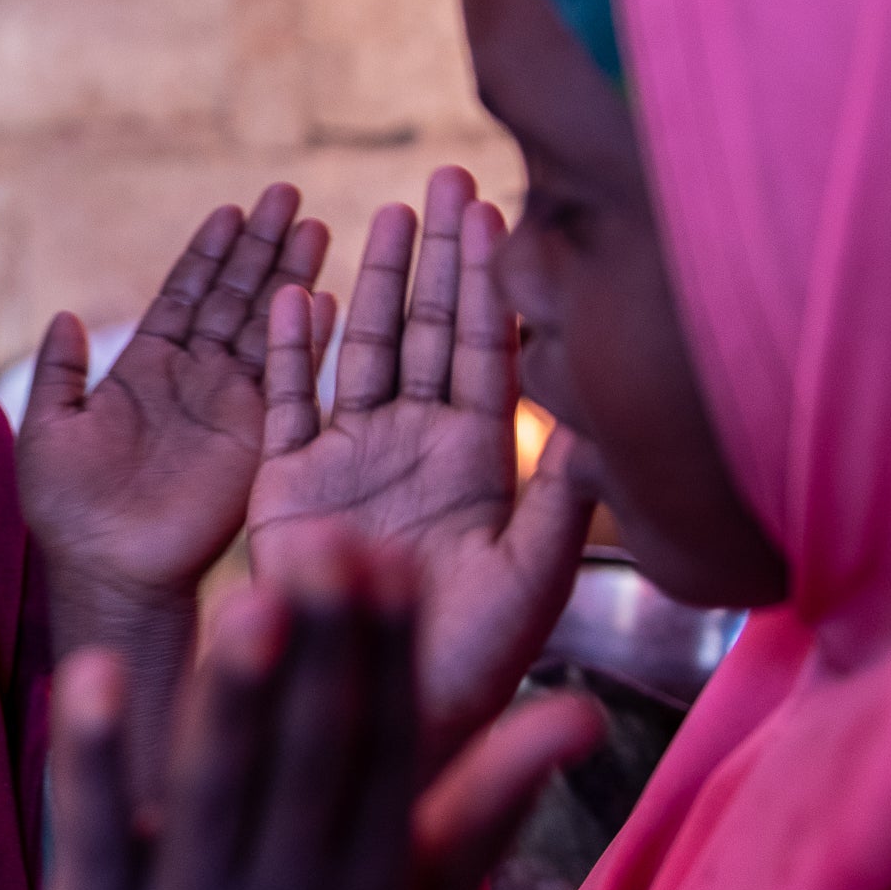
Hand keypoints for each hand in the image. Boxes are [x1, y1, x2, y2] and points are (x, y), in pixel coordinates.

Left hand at [20, 184, 330, 615]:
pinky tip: (325, 295)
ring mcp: (228, 405)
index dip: (207, 253)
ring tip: (314, 223)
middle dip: (260, 246)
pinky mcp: (254, 436)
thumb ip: (59, 372)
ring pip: (263, 325)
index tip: (232, 209)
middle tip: (288, 193)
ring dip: (289, 275)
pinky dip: (304, 337)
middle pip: (232, 297)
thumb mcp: (48, 428)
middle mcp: (193, 379)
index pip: (184, 296)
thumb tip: (64, 316)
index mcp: (145, 370)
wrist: (106, 569)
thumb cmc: (67, 509)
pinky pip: (283, 377)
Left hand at [45, 528, 599, 889]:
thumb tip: (586, 712)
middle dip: (318, 656)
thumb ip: (490, 802)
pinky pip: (96, 835)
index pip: (385, 752)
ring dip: (231, 698)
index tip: (388, 555)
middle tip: (322, 544)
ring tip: (244, 598)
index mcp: (370, 882)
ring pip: (215, 795)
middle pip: (308, 764)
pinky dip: (93, 759)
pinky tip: (90, 671)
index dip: (386, 654)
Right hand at [251, 167, 596, 771]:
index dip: (492, 279)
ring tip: (380, 214)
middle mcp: (414, 444)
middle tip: (446, 174)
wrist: (375, 715)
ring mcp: (349, 457)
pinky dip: (288, 352)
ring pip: (360, 349)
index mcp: (478, 460)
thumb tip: (604, 417)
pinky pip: (286, 402)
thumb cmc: (468, 664)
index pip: (488, 349)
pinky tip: (292, 298)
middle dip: (437, 254)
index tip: (499, 207)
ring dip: (368, 281)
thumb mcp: (532, 583)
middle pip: (426, 328)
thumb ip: (565, 503)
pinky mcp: (287, 482)